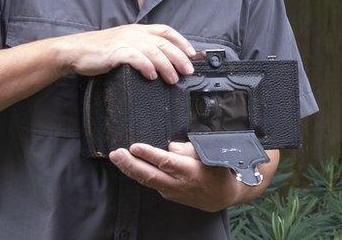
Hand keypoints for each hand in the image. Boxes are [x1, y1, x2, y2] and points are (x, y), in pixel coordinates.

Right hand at [55, 24, 197, 82]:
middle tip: (188, 70)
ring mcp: (125, 41)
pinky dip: (147, 66)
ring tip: (173, 78)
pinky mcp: (116, 52)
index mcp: (138, 30)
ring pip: (154, 51)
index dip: (181, 41)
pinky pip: (136, 58)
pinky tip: (152, 75)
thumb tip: (160, 61)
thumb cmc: (100, 50)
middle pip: (164, 43)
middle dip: (179, 57)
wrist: (76, 50)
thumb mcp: (124, 44)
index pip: (166, 30)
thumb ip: (141, 48)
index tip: (192, 54)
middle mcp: (134, 33)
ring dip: (167, 65)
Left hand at [109, 141, 251, 212]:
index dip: (149, 155)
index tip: (135, 147)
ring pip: (147, 181)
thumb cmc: (219, 170)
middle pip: (150, 174)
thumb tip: (170, 146)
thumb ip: (188, 150)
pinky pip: (151, 183)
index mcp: (190, 171)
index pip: (165, 162)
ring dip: (130, 169)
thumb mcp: (210, 154)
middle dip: (130, 164)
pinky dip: (139, 174)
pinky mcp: (169, 194)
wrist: (225, 195)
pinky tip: (130, 166)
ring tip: (117, 158)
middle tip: (116, 153)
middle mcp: (178, 184)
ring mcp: (172, 191)